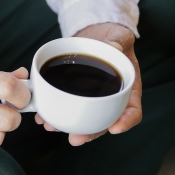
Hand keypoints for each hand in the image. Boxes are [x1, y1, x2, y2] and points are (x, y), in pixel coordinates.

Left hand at [35, 23, 142, 145]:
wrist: (94, 36)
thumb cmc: (112, 39)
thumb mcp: (119, 36)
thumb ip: (118, 41)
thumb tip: (112, 47)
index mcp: (126, 86)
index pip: (131, 109)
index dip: (126, 120)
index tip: (116, 128)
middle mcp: (109, 97)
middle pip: (103, 120)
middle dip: (90, 132)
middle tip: (76, 139)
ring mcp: (90, 97)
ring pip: (82, 118)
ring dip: (67, 126)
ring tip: (52, 128)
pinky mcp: (72, 93)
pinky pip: (65, 106)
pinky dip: (54, 113)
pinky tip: (42, 116)